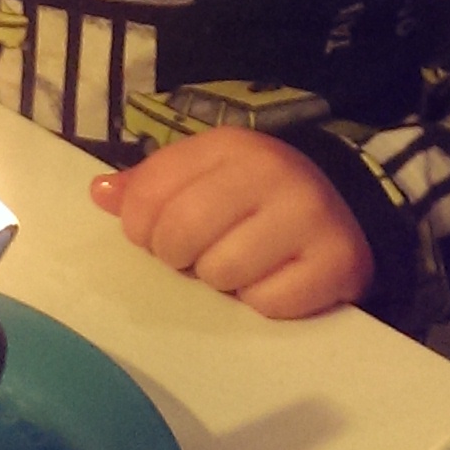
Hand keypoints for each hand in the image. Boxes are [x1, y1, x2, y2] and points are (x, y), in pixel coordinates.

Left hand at [90, 126, 373, 319]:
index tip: (158, 237)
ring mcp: (309, 213)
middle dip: (180, 258)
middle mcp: (271, 170)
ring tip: (242, 267)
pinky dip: (264, 304)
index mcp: (229, 146)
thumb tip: (99, 193)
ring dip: (223, 283)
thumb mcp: (204, 180)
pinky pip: (267, 303)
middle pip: (180, 233)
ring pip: (222, 272)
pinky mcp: (338, 260)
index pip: (148, 194)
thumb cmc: (257, 202)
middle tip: (201, 257)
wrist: (350, 211)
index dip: (141, 228)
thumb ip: (150, 187)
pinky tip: (276, 282)